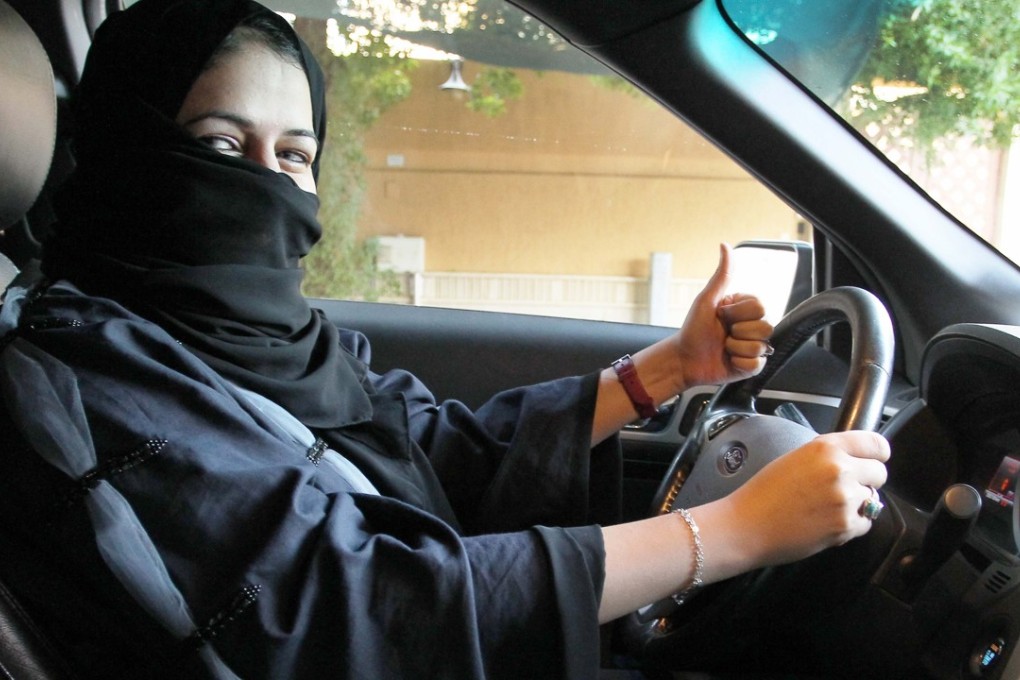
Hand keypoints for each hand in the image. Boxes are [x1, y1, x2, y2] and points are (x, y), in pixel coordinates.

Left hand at [672, 243, 772, 389]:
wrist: (684, 359)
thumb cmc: (692, 329)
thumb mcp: (707, 300)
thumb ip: (722, 275)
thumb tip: (725, 245)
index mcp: (744, 310)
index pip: (760, 307)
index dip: (737, 313)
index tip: (720, 315)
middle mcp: (752, 327)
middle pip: (766, 326)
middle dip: (738, 331)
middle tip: (722, 333)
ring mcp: (753, 347)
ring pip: (761, 346)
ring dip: (736, 348)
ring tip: (723, 347)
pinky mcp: (752, 367)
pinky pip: (757, 364)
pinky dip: (739, 363)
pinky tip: (728, 360)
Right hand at [698, 430, 890, 578]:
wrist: (746, 526)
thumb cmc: (763, 494)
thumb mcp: (795, 458)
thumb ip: (827, 455)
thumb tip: (855, 461)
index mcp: (825, 447)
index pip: (876, 444)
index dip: (877, 454)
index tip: (873, 460)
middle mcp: (839, 469)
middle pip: (880, 473)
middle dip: (866, 481)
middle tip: (843, 489)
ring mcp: (844, 498)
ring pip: (873, 499)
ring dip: (858, 504)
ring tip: (828, 508)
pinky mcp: (845, 525)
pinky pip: (866, 523)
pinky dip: (851, 525)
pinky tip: (826, 522)